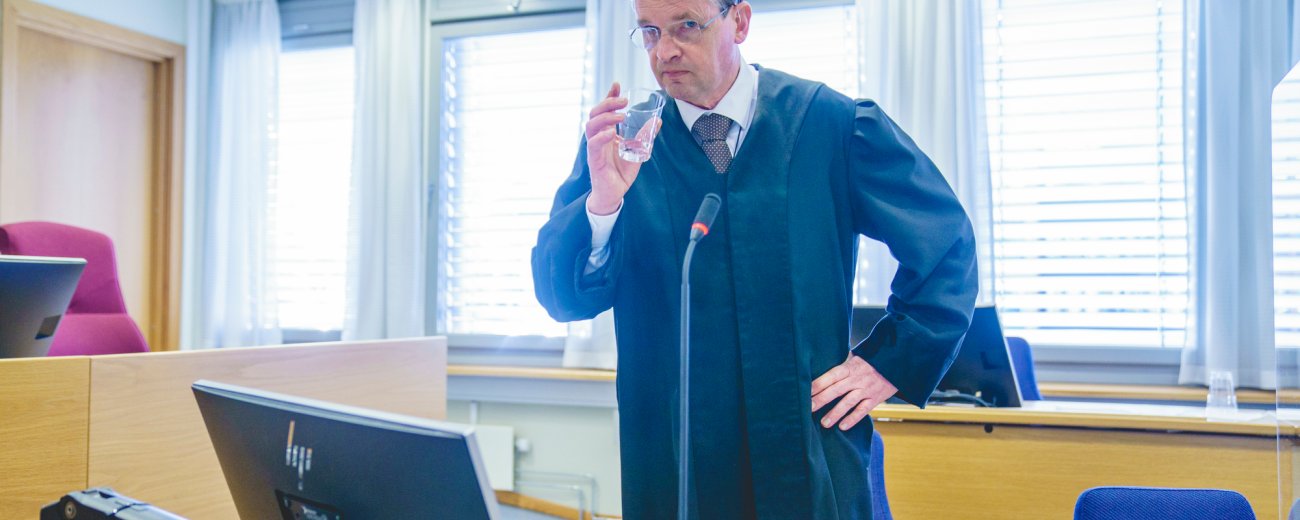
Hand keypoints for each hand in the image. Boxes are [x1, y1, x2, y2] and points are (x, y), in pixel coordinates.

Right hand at [585, 82, 659, 214]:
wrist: (614, 194)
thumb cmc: (621, 172)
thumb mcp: (638, 151)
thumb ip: (645, 136)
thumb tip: (658, 120)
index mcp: (607, 132)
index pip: (605, 110)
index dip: (609, 96)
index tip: (618, 84)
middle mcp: (598, 137)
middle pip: (595, 113)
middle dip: (608, 103)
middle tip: (624, 101)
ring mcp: (594, 148)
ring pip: (591, 125)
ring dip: (605, 117)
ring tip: (621, 116)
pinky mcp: (594, 160)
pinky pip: (593, 144)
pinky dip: (601, 137)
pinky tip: (611, 133)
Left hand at [811, 354, 898, 429]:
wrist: (897, 363)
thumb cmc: (872, 360)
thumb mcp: (856, 357)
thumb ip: (841, 362)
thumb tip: (820, 364)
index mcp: (850, 366)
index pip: (830, 375)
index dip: (817, 384)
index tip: (804, 391)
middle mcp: (857, 378)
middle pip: (836, 389)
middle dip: (821, 399)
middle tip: (808, 408)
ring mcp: (867, 389)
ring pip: (848, 402)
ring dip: (835, 413)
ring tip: (824, 423)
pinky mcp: (876, 398)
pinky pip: (863, 410)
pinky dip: (853, 418)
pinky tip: (843, 426)